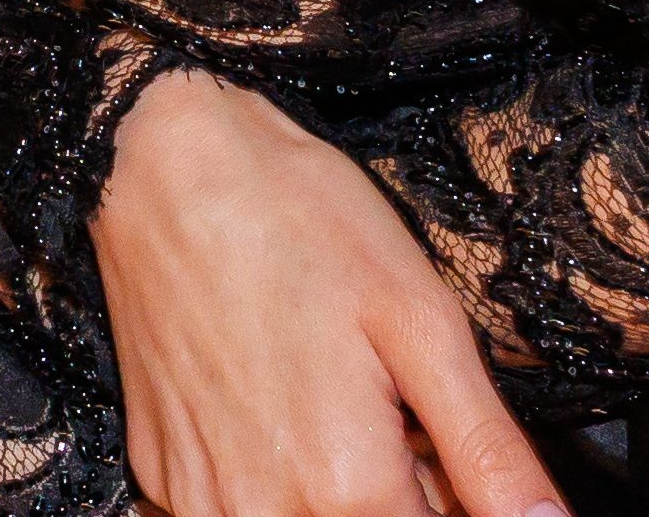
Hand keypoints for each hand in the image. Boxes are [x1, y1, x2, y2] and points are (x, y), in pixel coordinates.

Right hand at [98, 68, 563, 516]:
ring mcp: (202, 501)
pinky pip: (238, 511)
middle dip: (402, 490)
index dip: (459, 496)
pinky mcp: (161, 475)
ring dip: (339, 488)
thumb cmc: (299, 221)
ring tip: (336, 398)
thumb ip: (487, 450)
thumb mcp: (423, 323)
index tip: (441, 439)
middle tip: (395, 410)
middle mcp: (265, 514)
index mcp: (346, 488)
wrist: (166, 166)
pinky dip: (275, 476)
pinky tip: (280, 401)